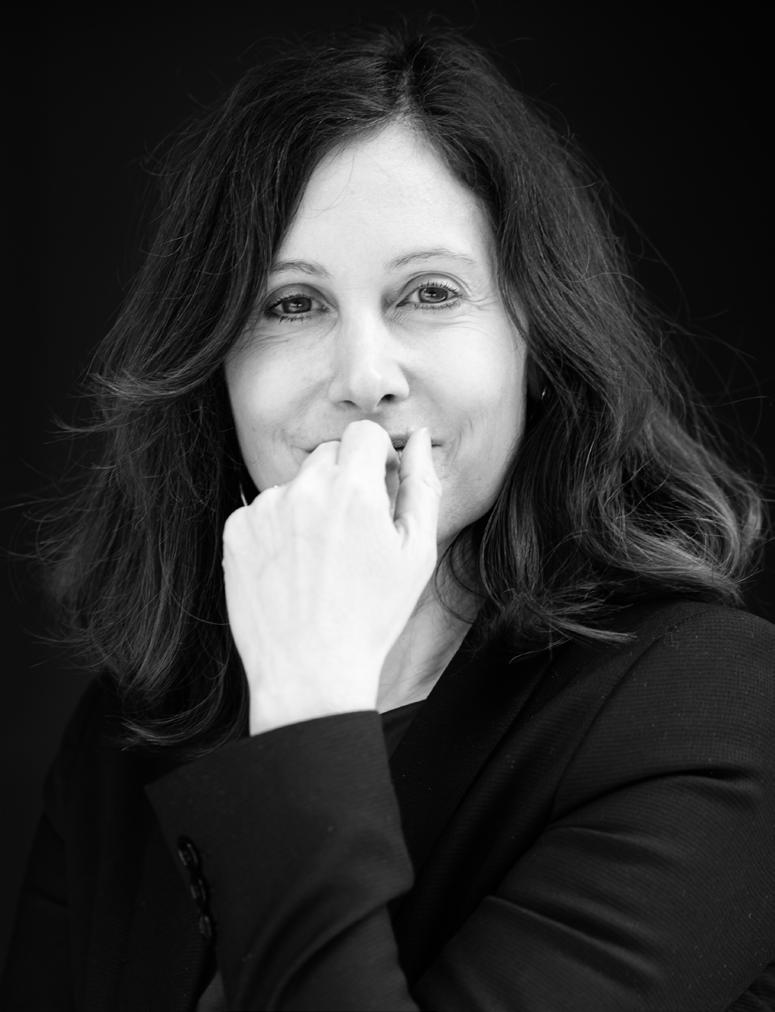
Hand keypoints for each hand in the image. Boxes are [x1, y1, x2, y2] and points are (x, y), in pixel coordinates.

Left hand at [222, 420, 441, 733]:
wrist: (310, 671)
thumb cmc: (372, 615)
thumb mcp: (416, 552)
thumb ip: (421, 485)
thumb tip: (415, 438)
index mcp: (353, 490)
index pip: (362, 433)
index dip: (375, 457)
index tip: (378, 488)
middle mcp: (304, 490)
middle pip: (328, 454)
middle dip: (344, 479)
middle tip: (352, 530)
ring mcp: (264, 510)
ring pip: (295, 484)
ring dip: (310, 505)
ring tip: (320, 560)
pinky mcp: (237, 531)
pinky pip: (263, 510)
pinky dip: (279, 529)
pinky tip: (293, 569)